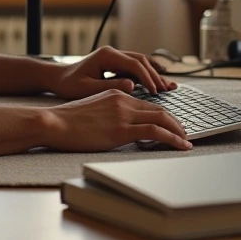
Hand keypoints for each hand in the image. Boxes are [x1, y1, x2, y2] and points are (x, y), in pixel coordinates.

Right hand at [42, 89, 191, 151]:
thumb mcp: (92, 109)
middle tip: (185, 133)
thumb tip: (119, 126)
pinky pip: (156, 132)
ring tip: (186, 141)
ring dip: (178, 131)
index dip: (163, 115)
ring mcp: (123, 114)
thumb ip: (109, 113)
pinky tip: (181, 145)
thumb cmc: (67, 121)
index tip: (171, 124)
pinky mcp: (121, 129)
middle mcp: (122, 100)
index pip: (147, 104)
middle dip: (176, 122)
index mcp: (115, 93)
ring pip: (162, 118)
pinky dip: (173, 138)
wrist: (54, 123)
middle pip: (159, 109)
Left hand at [48, 46, 177, 99]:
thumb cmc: (69, 85)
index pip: (134, 64)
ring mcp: (114, 57)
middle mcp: (112, 52)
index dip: (147, 77)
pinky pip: (135, 66)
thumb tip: (132, 86)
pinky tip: (158, 79)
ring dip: (154, 73)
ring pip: (140, 62)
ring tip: (167, 86)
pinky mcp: (114, 63)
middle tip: (167, 89)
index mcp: (106, 55)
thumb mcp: (88, 89)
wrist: (57, 79)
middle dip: (155, 75)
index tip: (156, 91)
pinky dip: (147, 73)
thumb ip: (110, 87)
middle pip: (140, 61)